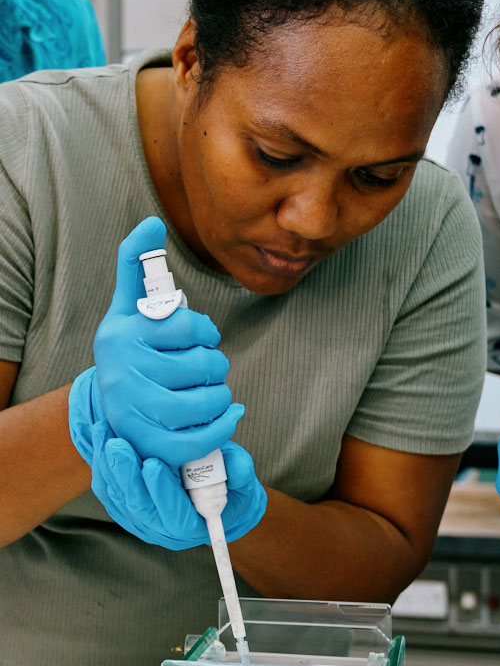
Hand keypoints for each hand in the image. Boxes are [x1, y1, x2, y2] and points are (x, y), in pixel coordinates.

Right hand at [69, 217, 242, 468]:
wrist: (105, 402)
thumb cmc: (131, 346)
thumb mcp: (128, 305)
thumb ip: (137, 264)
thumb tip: (152, 222)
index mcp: (122, 335)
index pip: (188, 326)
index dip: (204, 330)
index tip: (199, 336)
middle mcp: (123, 374)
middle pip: (201, 366)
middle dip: (214, 364)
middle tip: (204, 367)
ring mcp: (133, 411)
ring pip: (202, 401)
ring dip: (219, 394)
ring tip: (211, 390)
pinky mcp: (147, 443)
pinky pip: (194, 440)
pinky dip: (220, 428)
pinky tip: (228, 415)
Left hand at [90, 423, 266, 549]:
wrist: (217, 497)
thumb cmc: (232, 487)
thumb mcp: (244, 481)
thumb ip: (241, 473)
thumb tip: (237, 466)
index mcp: (191, 526)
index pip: (172, 516)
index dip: (162, 491)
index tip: (153, 463)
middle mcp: (161, 528)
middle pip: (136, 506)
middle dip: (125, 474)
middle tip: (118, 444)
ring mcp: (140, 519)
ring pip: (117, 496)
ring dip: (109, 465)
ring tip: (105, 432)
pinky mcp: (126, 506)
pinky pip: (109, 488)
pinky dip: (103, 464)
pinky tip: (102, 437)